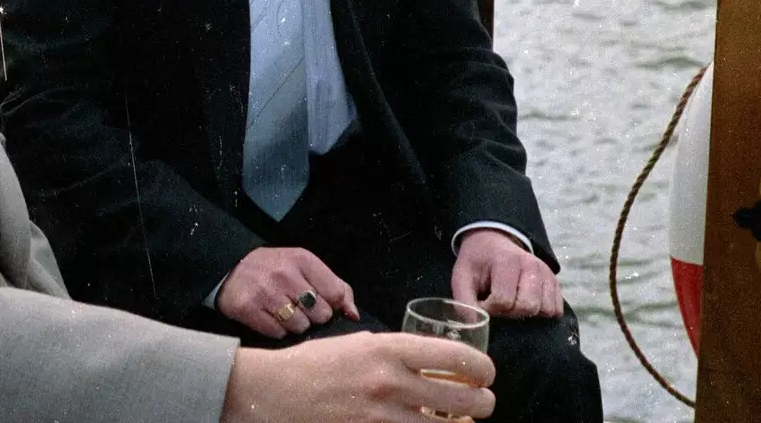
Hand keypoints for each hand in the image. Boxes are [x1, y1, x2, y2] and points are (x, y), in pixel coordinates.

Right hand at [217, 246, 360, 338]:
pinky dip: (276, 330)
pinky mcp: (248, 309)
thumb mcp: (304, 267)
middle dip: (312, 316)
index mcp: (303, 260)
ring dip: (294, 325)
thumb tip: (354, 314)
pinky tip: (269, 317)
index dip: (331, 305)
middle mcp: (284, 274)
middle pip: (320, 314)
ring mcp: (265, 292)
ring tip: (283, 312)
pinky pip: (277, 334)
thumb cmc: (274, 269)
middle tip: (298, 308)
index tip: (320, 303)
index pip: (335, 294)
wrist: (230, 268)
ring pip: (300, 327)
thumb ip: (335, 286)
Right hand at [221, 332, 494, 422]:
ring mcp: (381, 418)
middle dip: (483, 402)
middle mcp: (389, 383)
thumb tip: (437, 363)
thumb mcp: (360, 345)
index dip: (482, 367)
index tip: (486, 373)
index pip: (455, 357)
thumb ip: (397, 354)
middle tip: (483, 402)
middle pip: (463, 399)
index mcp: (387, 350)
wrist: (274, 393)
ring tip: (464, 421)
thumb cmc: (317, 365)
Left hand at [450, 229, 561, 318]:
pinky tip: (524, 302)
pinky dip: (541, 313)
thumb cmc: (477, 263)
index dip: (490, 308)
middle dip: (509, 312)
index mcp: (508, 261)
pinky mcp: (555, 282)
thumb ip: (464, 302)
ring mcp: (547, 273)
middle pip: (528, 307)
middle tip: (498, 303)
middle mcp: (532, 265)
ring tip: (512, 301)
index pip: (504, 300)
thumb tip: (475, 328)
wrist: (492, 243)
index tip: (483, 300)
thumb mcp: (462, 277)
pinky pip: (556, 310)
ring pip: (544, 310)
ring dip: (526, 313)